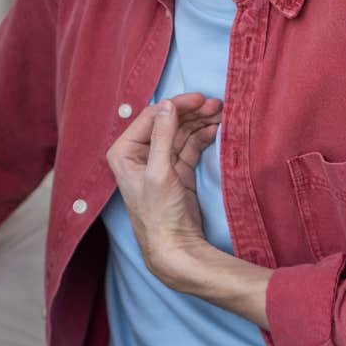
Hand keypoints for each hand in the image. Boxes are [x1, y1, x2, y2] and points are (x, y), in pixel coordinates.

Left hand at [106, 93, 223, 288]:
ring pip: (181, 132)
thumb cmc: (159, 214)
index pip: (151, 117)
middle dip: (191, 112)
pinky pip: (189, 146)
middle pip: (168, 122)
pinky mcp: (176, 170)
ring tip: (220, 112)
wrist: (174, 246)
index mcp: (124, 151)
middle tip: (215, 104)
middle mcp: (139, 154)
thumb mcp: (159, 172)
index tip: (199, 98)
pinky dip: (202, 136)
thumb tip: (168, 105)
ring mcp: (159, 161)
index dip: (176, 105)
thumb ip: (163, 136)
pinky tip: (215, 128)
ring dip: (200, 121)